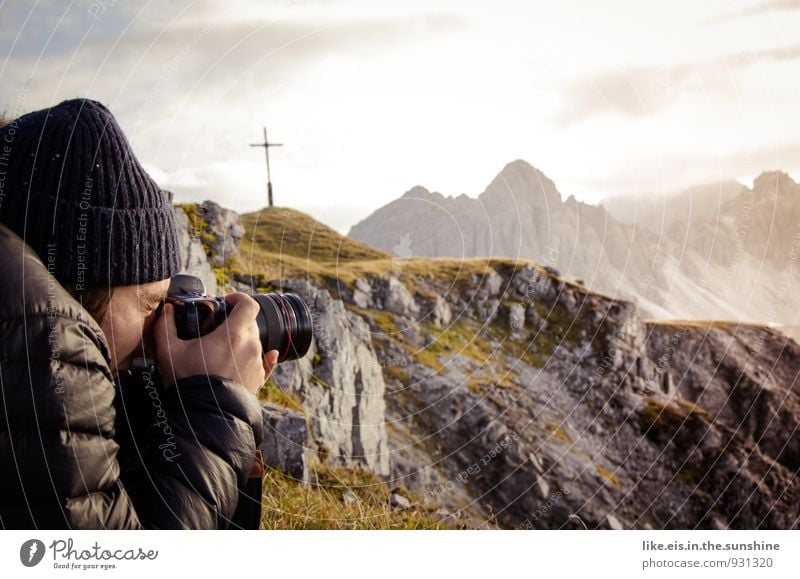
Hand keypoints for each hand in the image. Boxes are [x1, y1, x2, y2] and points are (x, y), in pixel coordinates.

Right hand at [154, 292, 279, 395]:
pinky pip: (265, 362)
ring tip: (223, 349)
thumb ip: (165, 326)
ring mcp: (257, 363)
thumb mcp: (169, 351)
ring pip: (255, 342)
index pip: (248, 304)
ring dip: (242, 340)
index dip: (239, 297)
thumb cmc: (188, 381)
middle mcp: (251, 346)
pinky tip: (265, 355)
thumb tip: (167, 310)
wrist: (203, 414)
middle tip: (218, 327)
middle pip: (250, 323)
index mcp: (233, 334)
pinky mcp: (259, 379)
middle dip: (236, 320)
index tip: (227, 301)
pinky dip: (262, 356)